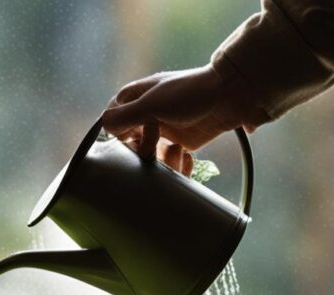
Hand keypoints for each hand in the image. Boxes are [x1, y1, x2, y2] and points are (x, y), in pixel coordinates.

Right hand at [102, 64, 266, 174]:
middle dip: (139, 148)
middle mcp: (146, 113)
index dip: (116, 131)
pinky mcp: (179, 142)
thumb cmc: (189, 94)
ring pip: (146, 153)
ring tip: (174, 149)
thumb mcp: (151, 104)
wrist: (230, 96)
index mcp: (136, 97)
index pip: (112, 118)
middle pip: (127, 141)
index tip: (128, 137)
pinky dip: (173, 161)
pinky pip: (166, 159)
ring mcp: (163, 128)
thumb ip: (124, 116)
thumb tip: (103, 126)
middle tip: (154, 142)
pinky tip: (184, 153)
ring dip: (158, 157)